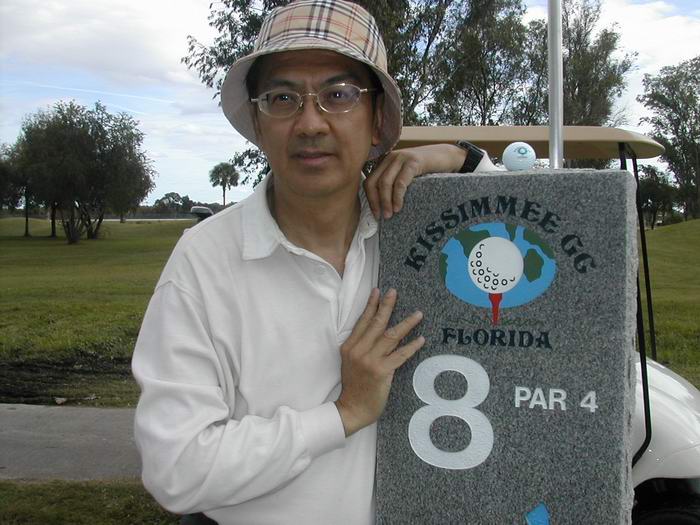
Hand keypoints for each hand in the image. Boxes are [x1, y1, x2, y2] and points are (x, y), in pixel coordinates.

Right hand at [335, 288, 424, 436]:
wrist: (352, 409)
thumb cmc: (354, 386)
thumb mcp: (350, 362)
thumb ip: (360, 346)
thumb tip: (375, 330)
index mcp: (349, 346)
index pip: (363, 321)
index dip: (371, 305)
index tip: (378, 291)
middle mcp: (359, 350)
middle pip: (376, 323)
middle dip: (386, 306)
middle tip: (395, 292)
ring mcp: (370, 360)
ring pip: (391, 336)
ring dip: (406, 324)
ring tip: (418, 314)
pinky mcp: (382, 371)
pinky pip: (400, 355)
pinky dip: (412, 346)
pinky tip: (421, 339)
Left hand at [364, 144, 466, 219]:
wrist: (448, 156)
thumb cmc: (427, 169)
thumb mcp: (406, 175)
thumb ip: (395, 183)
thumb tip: (383, 207)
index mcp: (385, 162)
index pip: (369, 181)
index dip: (370, 199)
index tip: (375, 214)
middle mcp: (390, 158)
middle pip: (374, 182)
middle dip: (375, 202)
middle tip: (382, 217)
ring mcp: (401, 158)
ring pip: (385, 182)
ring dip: (386, 201)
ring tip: (390, 214)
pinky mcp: (413, 161)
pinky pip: (400, 182)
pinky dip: (397, 197)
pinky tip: (399, 207)